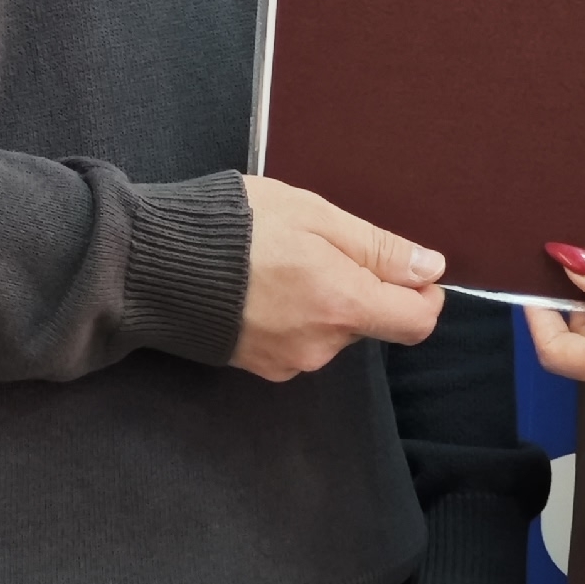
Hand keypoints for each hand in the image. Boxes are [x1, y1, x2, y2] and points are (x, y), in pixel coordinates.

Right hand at [231, 176, 444, 381]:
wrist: (153, 263)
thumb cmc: (237, 226)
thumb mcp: (314, 216)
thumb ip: (378, 247)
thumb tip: (431, 269)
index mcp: (343, 306)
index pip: (417, 322)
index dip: (424, 294)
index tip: (407, 268)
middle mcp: (321, 347)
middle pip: (370, 322)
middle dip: (360, 287)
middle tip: (317, 246)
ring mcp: (288, 362)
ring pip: (332, 331)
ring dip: (324, 299)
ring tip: (281, 261)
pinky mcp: (259, 367)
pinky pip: (298, 342)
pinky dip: (293, 315)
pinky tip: (260, 286)